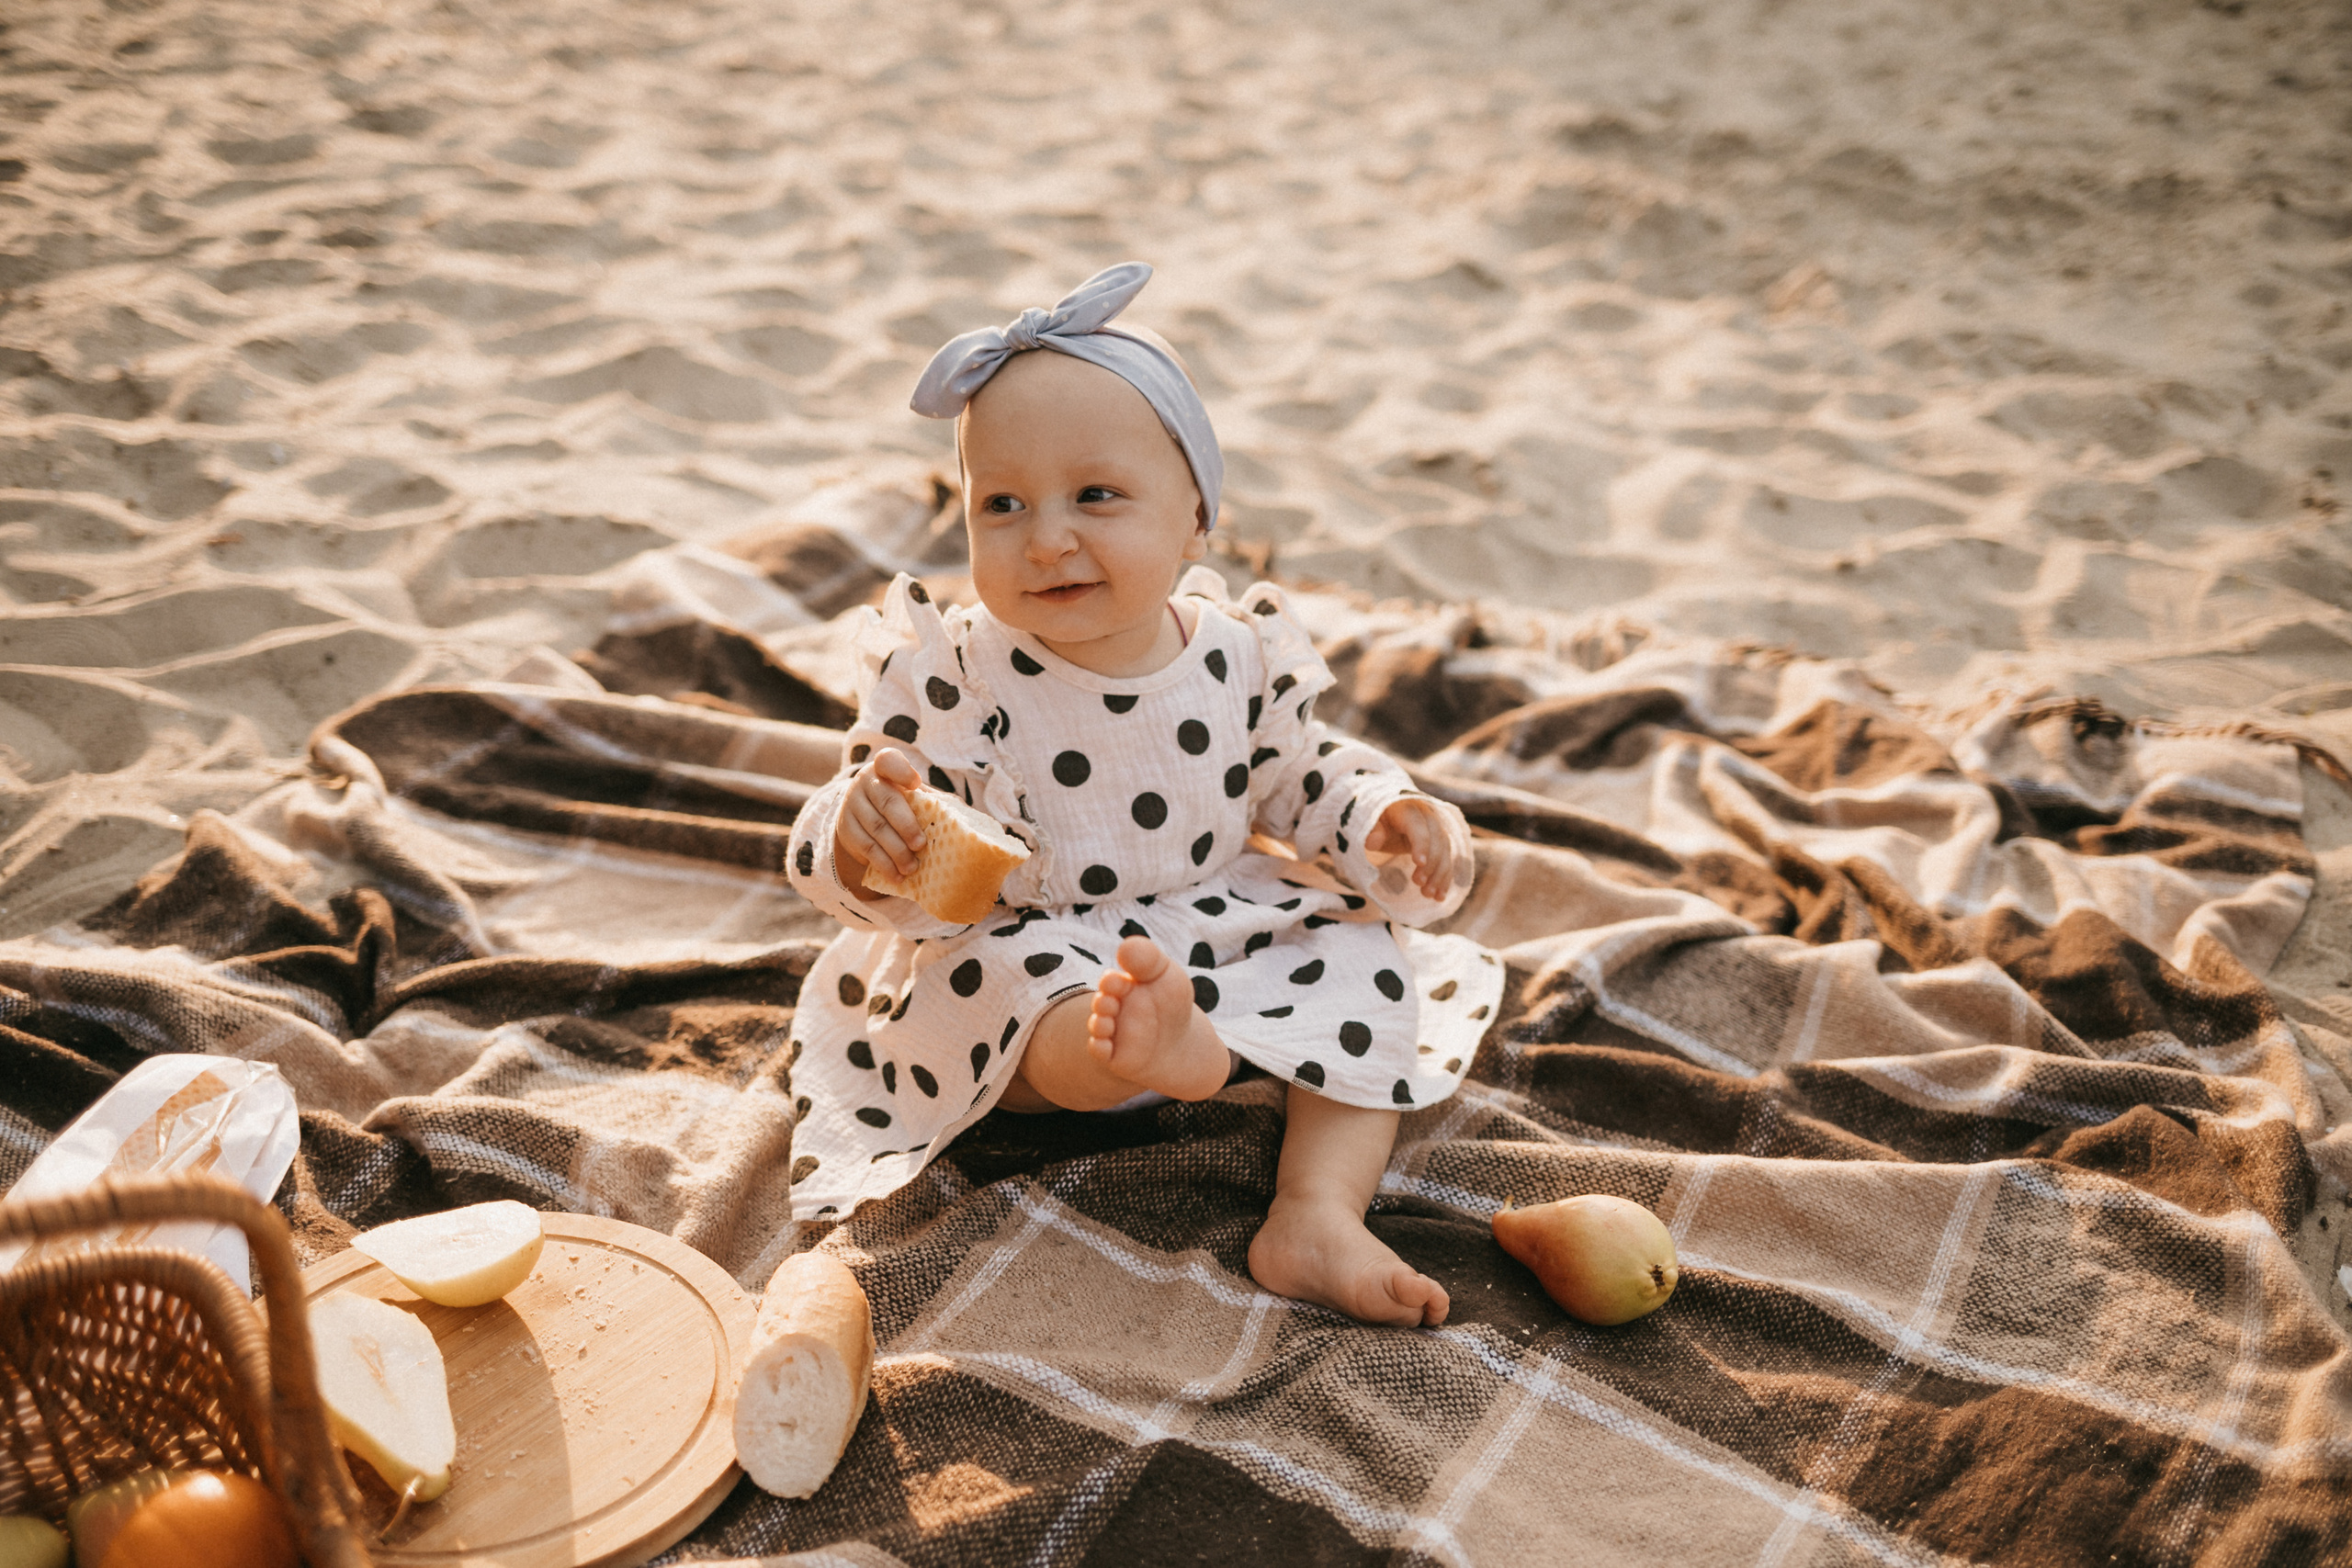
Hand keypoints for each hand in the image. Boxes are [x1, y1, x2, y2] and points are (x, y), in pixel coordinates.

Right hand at [834, 747, 924, 891]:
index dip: (901, 771)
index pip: (888, 760)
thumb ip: (934, 800)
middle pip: (887, 803)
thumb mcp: (915, 796)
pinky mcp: (846, 829)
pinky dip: (883, 864)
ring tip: (912, 867)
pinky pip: (866, 848)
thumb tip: (963, 819)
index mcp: (885, 768)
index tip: (915, 783)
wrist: (863, 816)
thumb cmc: (900, 803)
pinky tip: (896, 875)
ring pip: (876, 829)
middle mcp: (866, 783)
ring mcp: (852, 805)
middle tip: (920, 845)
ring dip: (896, 851)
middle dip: (906, 826)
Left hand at [1364, 797, 1454, 900]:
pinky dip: (1444, 879)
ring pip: (1445, 852)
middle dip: (1431, 864)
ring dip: (1439, 875)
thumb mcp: (1369, 824)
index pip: (1419, 827)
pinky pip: (1447, 861)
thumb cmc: (1377, 821)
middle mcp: (1428, 817)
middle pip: (1437, 840)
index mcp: (1408, 809)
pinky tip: (1439, 896)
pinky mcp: (1441, 844)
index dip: (1421, 844)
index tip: (1418, 863)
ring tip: (1428, 894)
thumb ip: (1371, 831)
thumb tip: (1372, 841)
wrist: (1388, 817)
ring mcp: (1437, 831)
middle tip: (1419, 884)